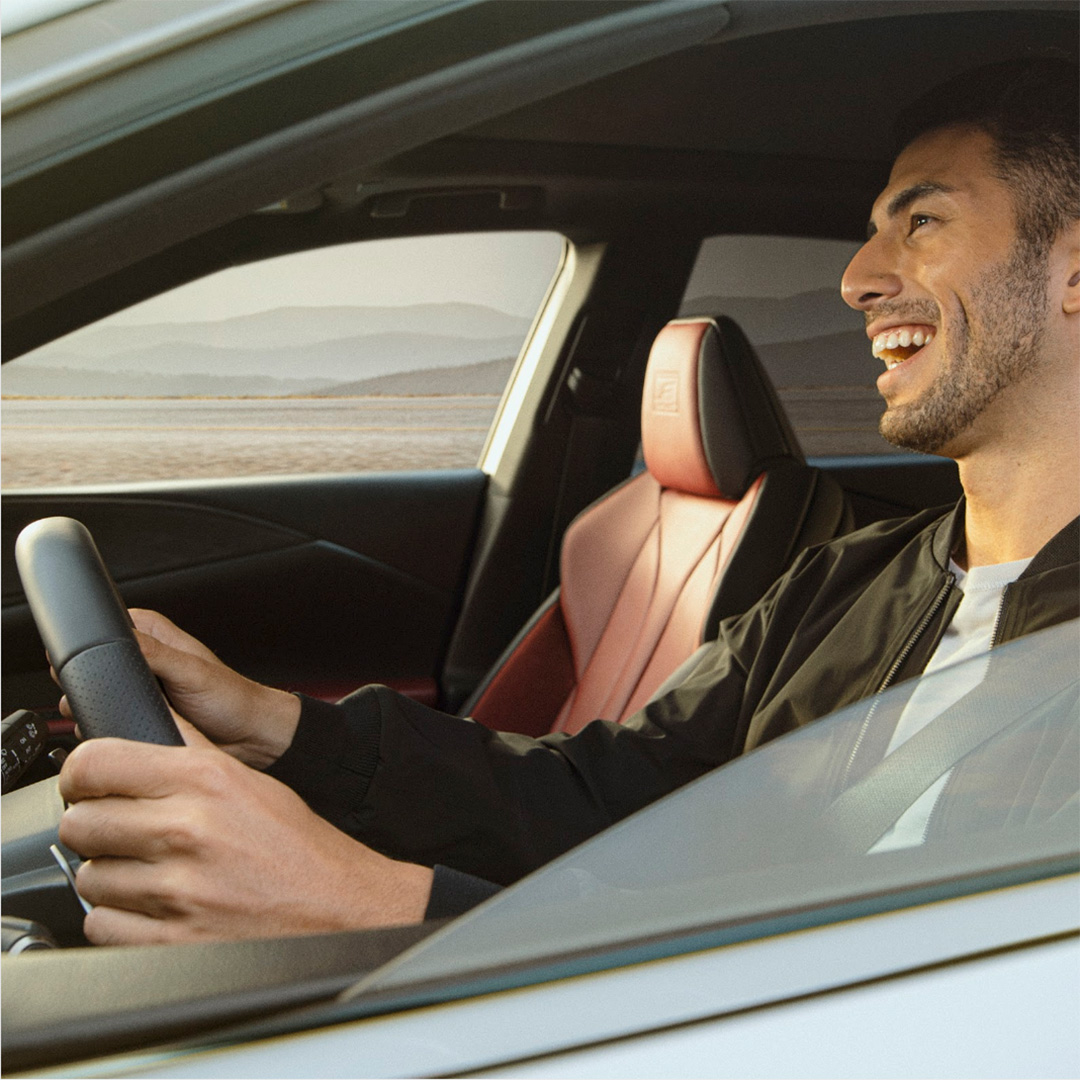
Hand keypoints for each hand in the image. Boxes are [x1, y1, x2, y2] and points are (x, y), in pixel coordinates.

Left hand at [57, 719, 433, 944]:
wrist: (340, 910)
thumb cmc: (299, 848)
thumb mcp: (250, 780)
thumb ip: (190, 750)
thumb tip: (145, 716)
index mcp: (206, 779)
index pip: (94, 763)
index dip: (83, 774)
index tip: (91, 785)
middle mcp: (187, 829)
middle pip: (80, 822)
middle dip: (98, 829)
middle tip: (126, 833)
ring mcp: (176, 890)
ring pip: (88, 878)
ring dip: (113, 877)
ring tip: (153, 873)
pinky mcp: (169, 940)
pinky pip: (100, 925)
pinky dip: (121, 920)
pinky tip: (156, 907)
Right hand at [60, 609, 299, 768]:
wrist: (250, 736)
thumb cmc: (233, 698)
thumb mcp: (192, 672)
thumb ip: (155, 655)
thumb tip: (119, 641)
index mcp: (151, 632)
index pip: (104, 626)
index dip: (90, 644)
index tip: (90, 664)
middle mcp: (142, 655)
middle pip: (94, 662)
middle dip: (90, 681)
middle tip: (104, 695)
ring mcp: (139, 686)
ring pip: (99, 692)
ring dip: (98, 707)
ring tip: (120, 713)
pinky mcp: (140, 712)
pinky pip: (111, 716)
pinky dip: (111, 724)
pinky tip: (123, 730)